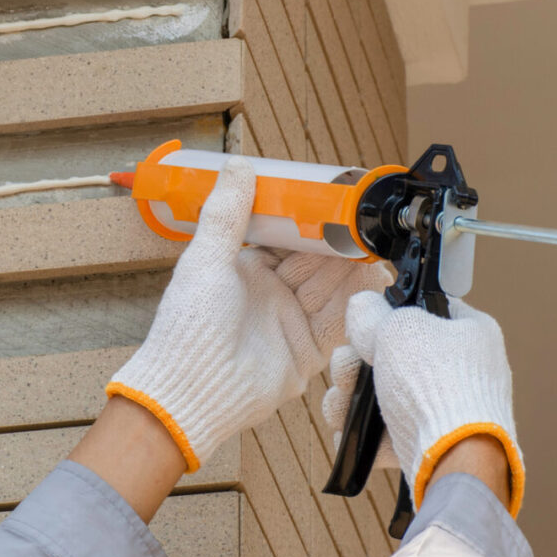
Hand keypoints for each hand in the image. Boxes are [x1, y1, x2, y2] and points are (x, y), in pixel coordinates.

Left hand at [107, 158, 389, 470]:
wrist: (193, 390)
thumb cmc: (188, 328)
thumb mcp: (205, 259)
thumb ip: (227, 213)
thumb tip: (237, 166)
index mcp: (247, 269)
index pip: (288, 237)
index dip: (310, 220)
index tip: (333, 200)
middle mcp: (272, 294)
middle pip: (316, 261)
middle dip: (335, 243)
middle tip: (358, 224)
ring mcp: (291, 322)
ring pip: (331, 288)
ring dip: (348, 269)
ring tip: (367, 248)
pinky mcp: (308, 352)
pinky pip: (339, 322)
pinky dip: (354, 302)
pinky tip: (368, 281)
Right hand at [323, 296, 524, 515]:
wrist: (453, 458)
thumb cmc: (437, 384)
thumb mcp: (399, 327)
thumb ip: (372, 312)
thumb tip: (361, 307)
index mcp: (470, 332)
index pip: (424, 310)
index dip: (388, 314)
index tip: (366, 325)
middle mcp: (462, 371)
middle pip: (393, 356)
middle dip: (355, 364)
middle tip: (345, 369)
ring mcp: (445, 412)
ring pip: (382, 396)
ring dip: (350, 401)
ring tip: (340, 408)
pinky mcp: (429, 446)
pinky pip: (385, 434)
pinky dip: (363, 436)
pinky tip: (349, 436)